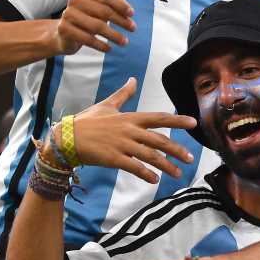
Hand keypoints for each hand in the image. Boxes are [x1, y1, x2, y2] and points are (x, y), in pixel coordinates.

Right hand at [53, 0, 134, 53]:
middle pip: (104, 11)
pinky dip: (101, 45)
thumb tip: (129, 10)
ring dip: (114, 35)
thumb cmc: (89, 19)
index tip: (132, 14)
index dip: (121, 5)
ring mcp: (68, 14)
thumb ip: (115, 4)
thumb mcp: (101, 9)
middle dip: (121, 21)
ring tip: (125, 42)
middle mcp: (75, 1)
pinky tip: (109, 49)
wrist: (65, 33)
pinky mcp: (64, 29)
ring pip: (97, 26)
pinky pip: (87, 39)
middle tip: (133, 28)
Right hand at [71, 78, 195, 183]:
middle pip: (159, 140)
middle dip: (177, 150)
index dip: (177, 120)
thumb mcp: (107, 105)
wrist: (65, 138)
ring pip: (150, 156)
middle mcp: (130, 131)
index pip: (159, 118)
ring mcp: (122, 145)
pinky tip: (155, 180)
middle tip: (191, 158)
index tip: (194, 123)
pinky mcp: (113, 158)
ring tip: (178, 173)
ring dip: (166, 166)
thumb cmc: (87, 121)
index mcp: (130, 118)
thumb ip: (123, 94)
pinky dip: (146, 174)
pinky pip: (134, 167)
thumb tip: (132, 79)